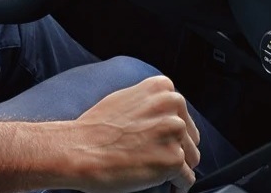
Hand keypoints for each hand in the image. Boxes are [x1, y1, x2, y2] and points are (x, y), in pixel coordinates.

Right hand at [60, 76, 203, 192]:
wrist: (79, 150)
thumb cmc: (96, 129)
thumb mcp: (126, 100)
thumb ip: (151, 104)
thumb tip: (170, 117)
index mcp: (163, 88)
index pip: (182, 116)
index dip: (171, 134)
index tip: (157, 143)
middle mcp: (173, 105)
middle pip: (190, 137)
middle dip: (176, 150)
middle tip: (152, 158)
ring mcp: (174, 132)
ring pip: (192, 158)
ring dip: (176, 168)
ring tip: (153, 170)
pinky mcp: (173, 159)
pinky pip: (187, 179)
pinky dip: (177, 185)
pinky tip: (165, 186)